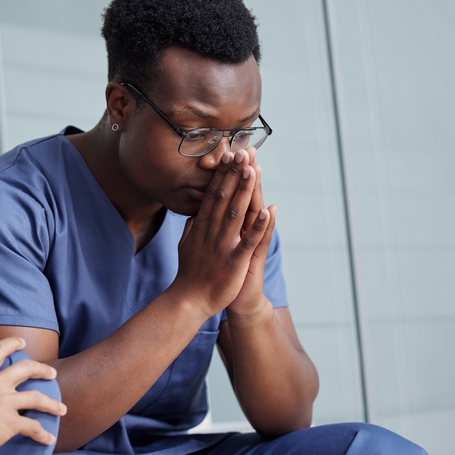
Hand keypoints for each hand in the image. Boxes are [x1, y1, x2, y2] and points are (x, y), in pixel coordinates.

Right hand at [0, 337, 65, 454]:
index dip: (12, 344)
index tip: (22, 342)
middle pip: (26, 369)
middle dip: (42, 369)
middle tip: (52, 372)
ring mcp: (5, 403)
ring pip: (37, 398)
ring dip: (52, 403)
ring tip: (61, 408)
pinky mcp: (9, 423)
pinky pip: (32, 427)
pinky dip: (42, 434)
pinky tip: (49, 439)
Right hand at [172, 149, 271, 317]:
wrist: (189, 302)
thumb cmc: (190, 275)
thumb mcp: (186, 246)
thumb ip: (192, 228)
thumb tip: (194, 213)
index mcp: (202, 227)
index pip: (212, 195)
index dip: (222, 175)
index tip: (228, 156)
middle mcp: (212, 232)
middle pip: (224, 198)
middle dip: (234, 175)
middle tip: (242, 152)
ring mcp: (223, 246)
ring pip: (236, 213)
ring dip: (245, 191)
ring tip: (252, 170)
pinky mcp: (234, 261)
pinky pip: (249, 241)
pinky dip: (259, 226)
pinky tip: (268, 211)